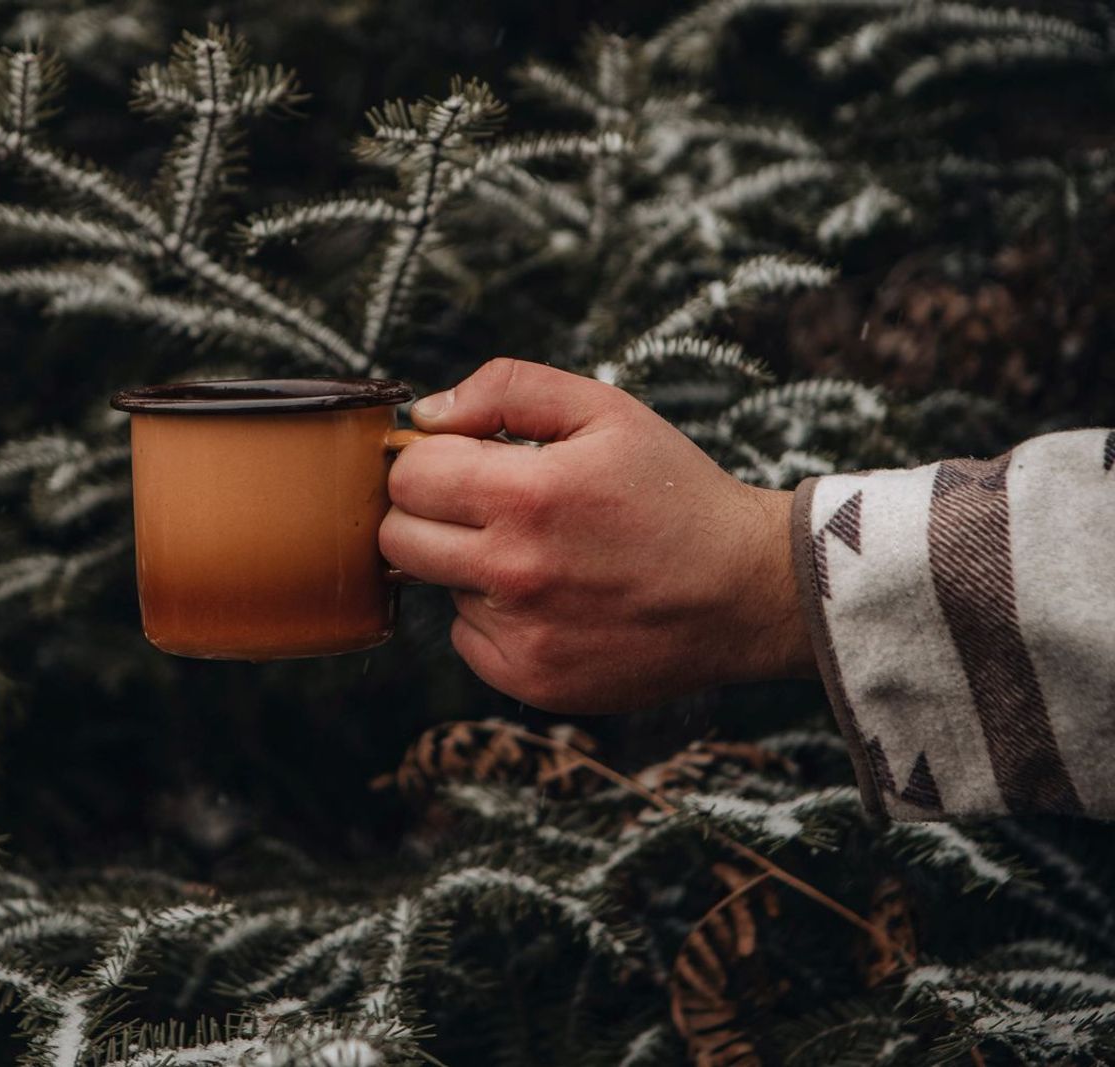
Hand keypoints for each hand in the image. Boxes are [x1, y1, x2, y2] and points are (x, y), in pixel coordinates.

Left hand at [381, 358, 817, 713]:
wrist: (745, 589)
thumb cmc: (672, 491)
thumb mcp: (604, 410)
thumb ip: (506, 390)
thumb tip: (426, 414)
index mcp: (527, 494)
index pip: (408, 476)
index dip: (428, 461)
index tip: (460, 462)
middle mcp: (515, 570)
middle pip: (398, 538)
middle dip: (428, 514)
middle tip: (485, 506)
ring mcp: (521, 634)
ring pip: (436, 587)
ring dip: (467, 566)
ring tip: (538, 553)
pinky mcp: (532, 679)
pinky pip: (467, 640)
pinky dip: (494, 619)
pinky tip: (551, 600)